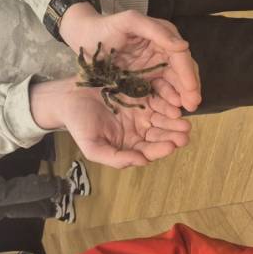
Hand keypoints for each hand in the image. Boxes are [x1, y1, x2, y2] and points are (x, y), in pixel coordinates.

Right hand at [30, 78, 192, 168]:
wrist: (68, 97)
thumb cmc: (78, 124)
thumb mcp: (93, 147)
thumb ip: (115, 158)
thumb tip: (142, 161)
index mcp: (129, 144)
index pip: (149, 150)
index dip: (161, 149)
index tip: (171, 146)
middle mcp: (139, 128)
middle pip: (160, 134)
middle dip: (173, 135)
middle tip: (184, 133)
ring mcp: (141, 110)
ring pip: (162, 117)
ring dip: (173, 120)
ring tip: (182, 119)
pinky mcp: (141, 92)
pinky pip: (157, 97)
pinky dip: (166, 101)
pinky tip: (173, 102)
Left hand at [59, 3, 201, 113]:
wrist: (83, 38)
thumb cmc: (105, 26)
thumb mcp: (129, 21)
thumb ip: (155, 30)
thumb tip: (183, 45)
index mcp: (162, 36)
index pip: (180, 56)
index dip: (187, 73)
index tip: (192, 90)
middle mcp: (162, 51)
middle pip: (181, 70)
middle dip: (189, 88)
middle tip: (193, 105)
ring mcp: (153, 66)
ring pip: (173, 82)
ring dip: (181, 96)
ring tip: (184, 110)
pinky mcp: (143, 79)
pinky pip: (159, 90)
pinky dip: (167, 100)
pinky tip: (171, 110)